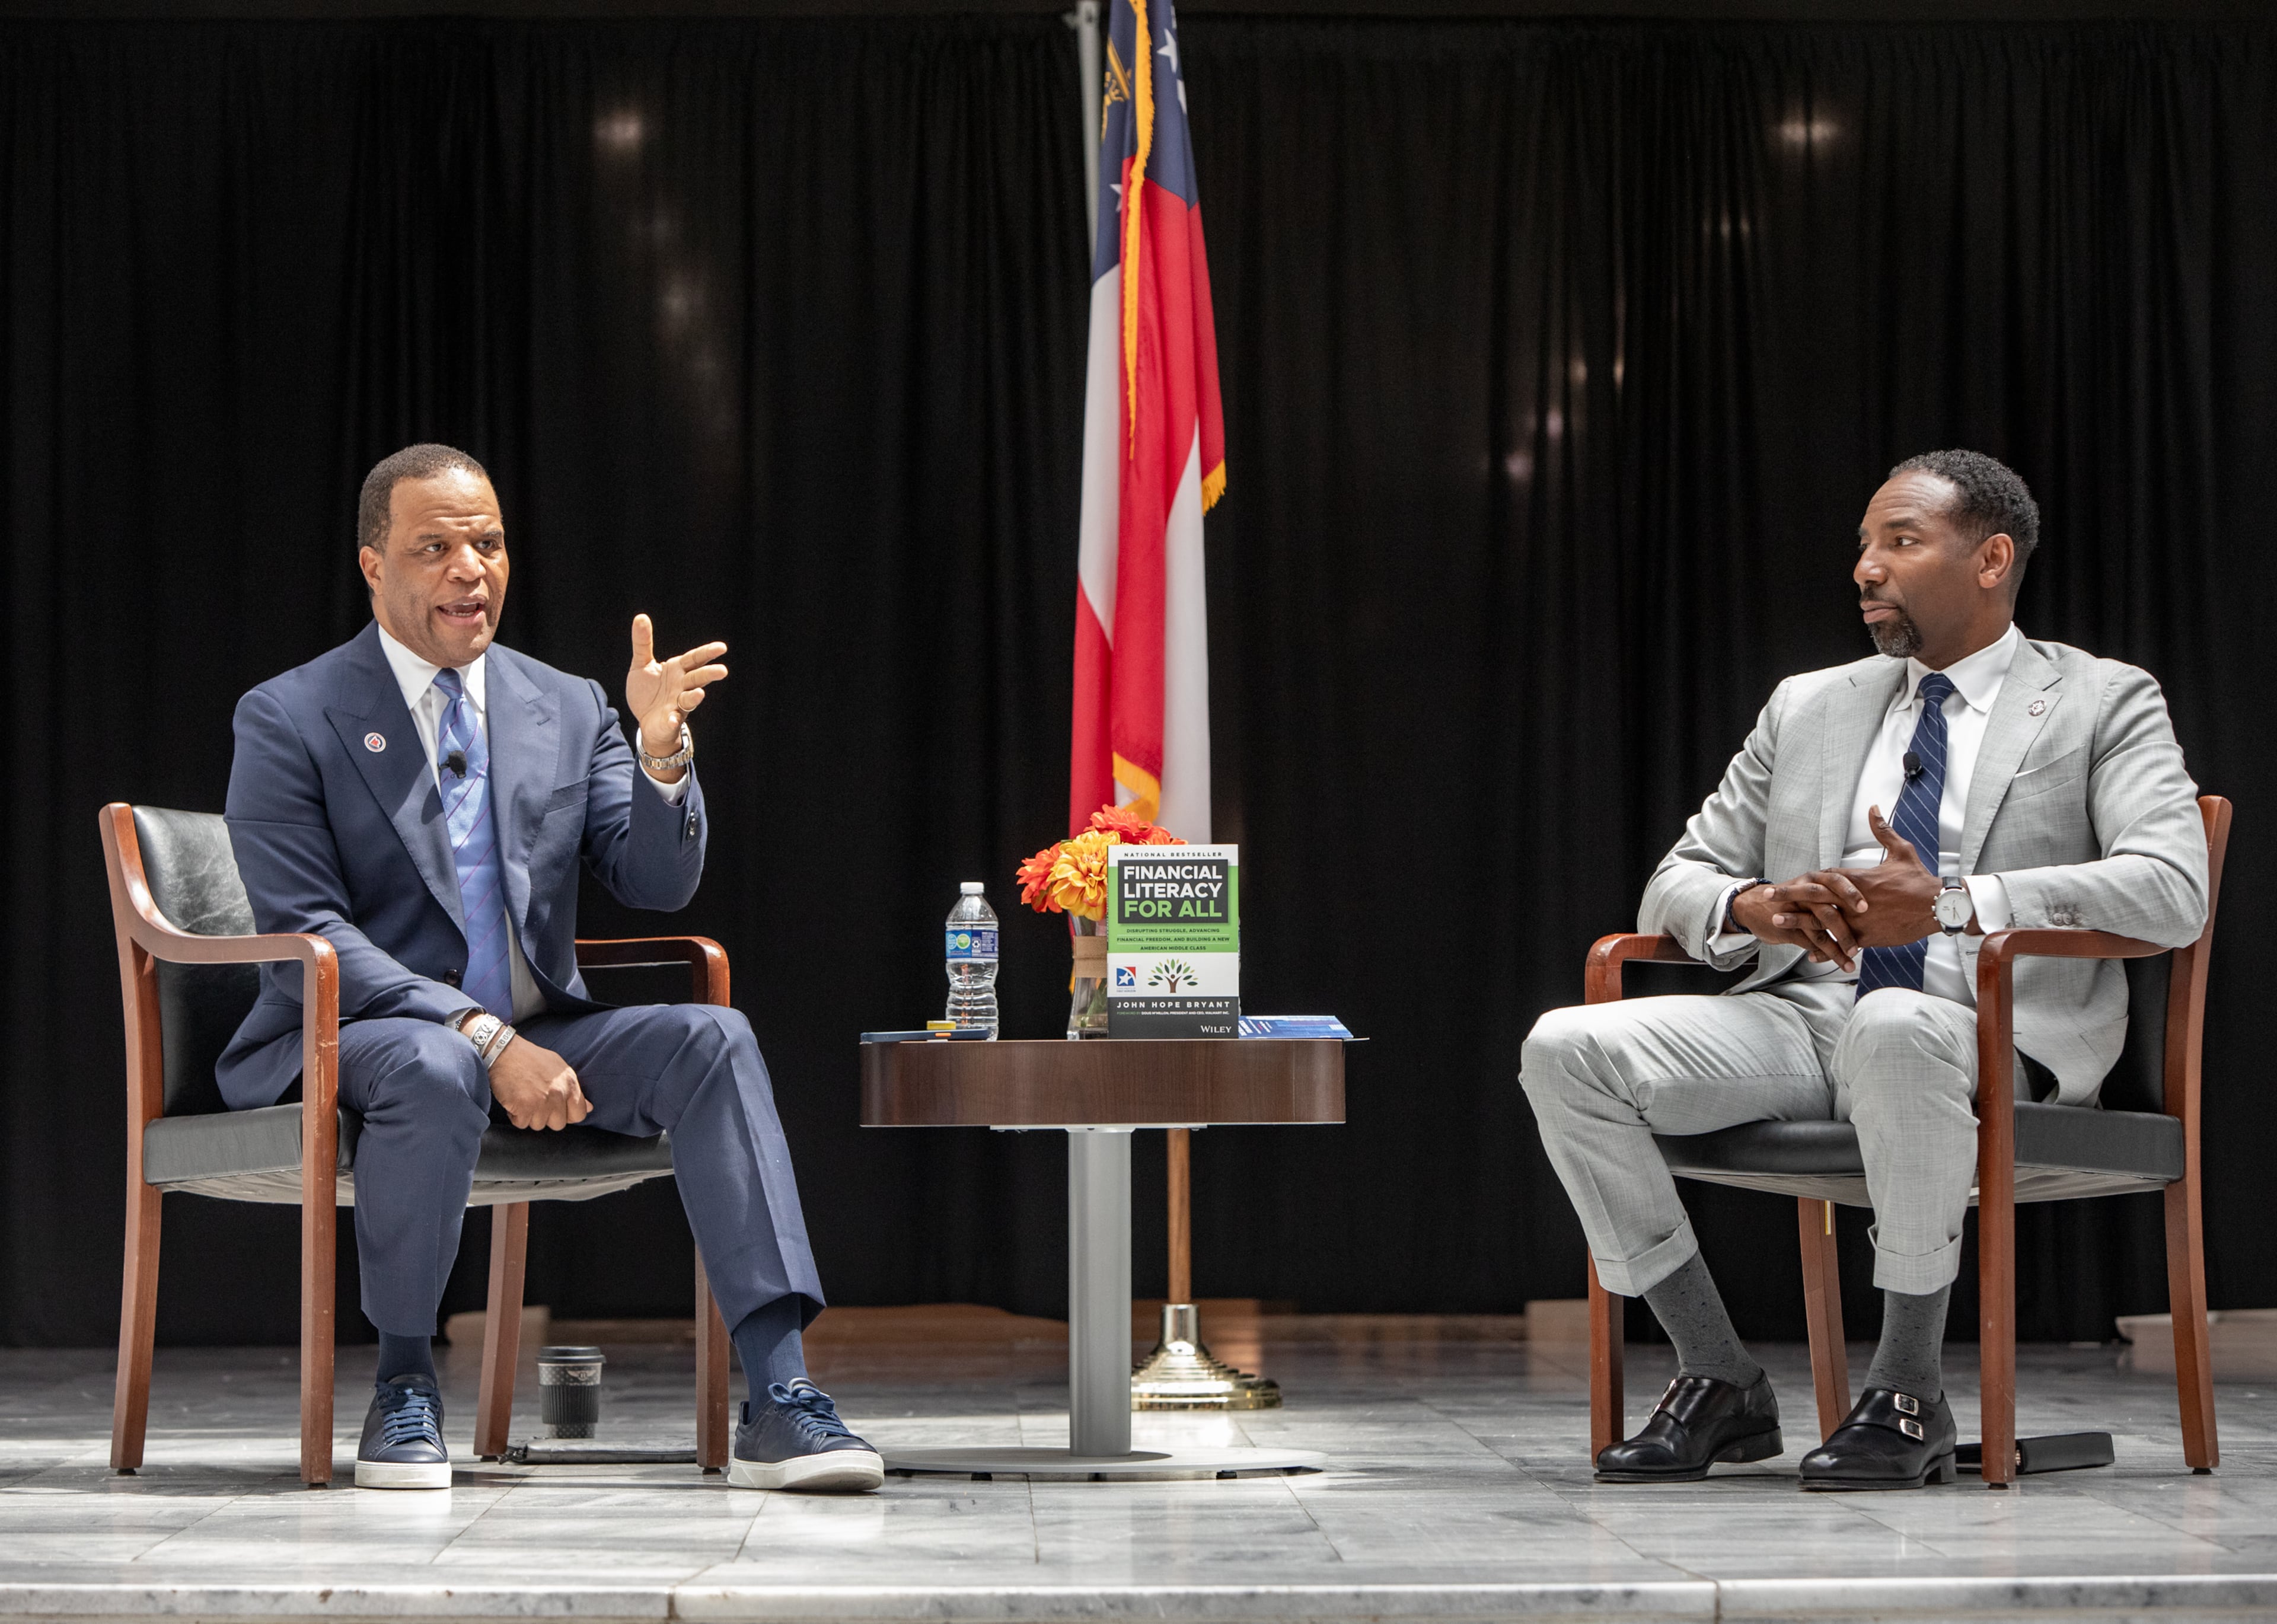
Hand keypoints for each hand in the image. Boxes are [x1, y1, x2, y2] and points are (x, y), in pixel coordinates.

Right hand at [485, 1034, 591, 1130]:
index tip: (556, 1110)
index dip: (567, 1116)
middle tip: (536, 1102)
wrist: (504, 1051)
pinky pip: (521, 1124)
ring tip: (524, 1098)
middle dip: (546, 1117)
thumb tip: (589, 1108)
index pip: (579, 1115)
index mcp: (570, 1083)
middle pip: (558, 1124)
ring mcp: (541, 1102)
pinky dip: (515, 1116)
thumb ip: (573, 1089)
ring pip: (538, 1125)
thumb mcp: (558, 1067)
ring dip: (529, 1116)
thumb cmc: (531, 1058)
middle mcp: (559, 1093)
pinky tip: (514, 1101)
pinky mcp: (523, 1107)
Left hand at [626, 614, 727, 781]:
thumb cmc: (647, 691)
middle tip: (722, 671)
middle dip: (709, 674)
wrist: (645, 719)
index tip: (721, 647)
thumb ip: (643, 643)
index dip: (707, 653)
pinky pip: (672, 720)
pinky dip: (673, 720)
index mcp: (677, 670)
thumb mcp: (641, 664)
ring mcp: (677, 704)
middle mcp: (682, 686)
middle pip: (697, 678)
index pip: (694, 659)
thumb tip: (641, 617)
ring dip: (694, 697)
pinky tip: (672, 719)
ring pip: (689, 699)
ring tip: (699, 694)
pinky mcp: (669, 721)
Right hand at [1730, 879, 1861, 967]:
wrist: (1752, 905)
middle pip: (1828, 910)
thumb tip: (1866, 907)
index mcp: (1814, 879)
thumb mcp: (1811, 887)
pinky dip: (1822, 953)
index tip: (1867, 908)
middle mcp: (1804, 892)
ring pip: (1819, 930)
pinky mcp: (1785, 927)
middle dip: (1845, 930)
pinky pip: (1808, 941)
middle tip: (1858, 947)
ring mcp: (1793, 910)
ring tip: (1850, 961)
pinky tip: (1832, 961)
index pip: (1836, 882)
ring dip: (1836, 949)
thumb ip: (1834, 894)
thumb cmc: (1791, 899)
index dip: (1852, 894)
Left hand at [1767, 805, 1945, 960]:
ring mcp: (1858, 920)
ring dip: (1799, 922)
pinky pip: (1842, 945)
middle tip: (1768, 897)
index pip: (1825, 878)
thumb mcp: (1901, 851)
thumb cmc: (1919, 880)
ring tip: (1776, 923)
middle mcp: (1853, 900)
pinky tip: (1810, 955)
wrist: (1937, 906)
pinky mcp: (1868, 937)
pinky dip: (1826, 949)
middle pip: (1815, 897)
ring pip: (1823, 922)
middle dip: (1790, 896)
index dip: (1805, 880)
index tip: (1787, 881)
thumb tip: (1873, 808)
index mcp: (1858, 879)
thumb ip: (1883, 831)